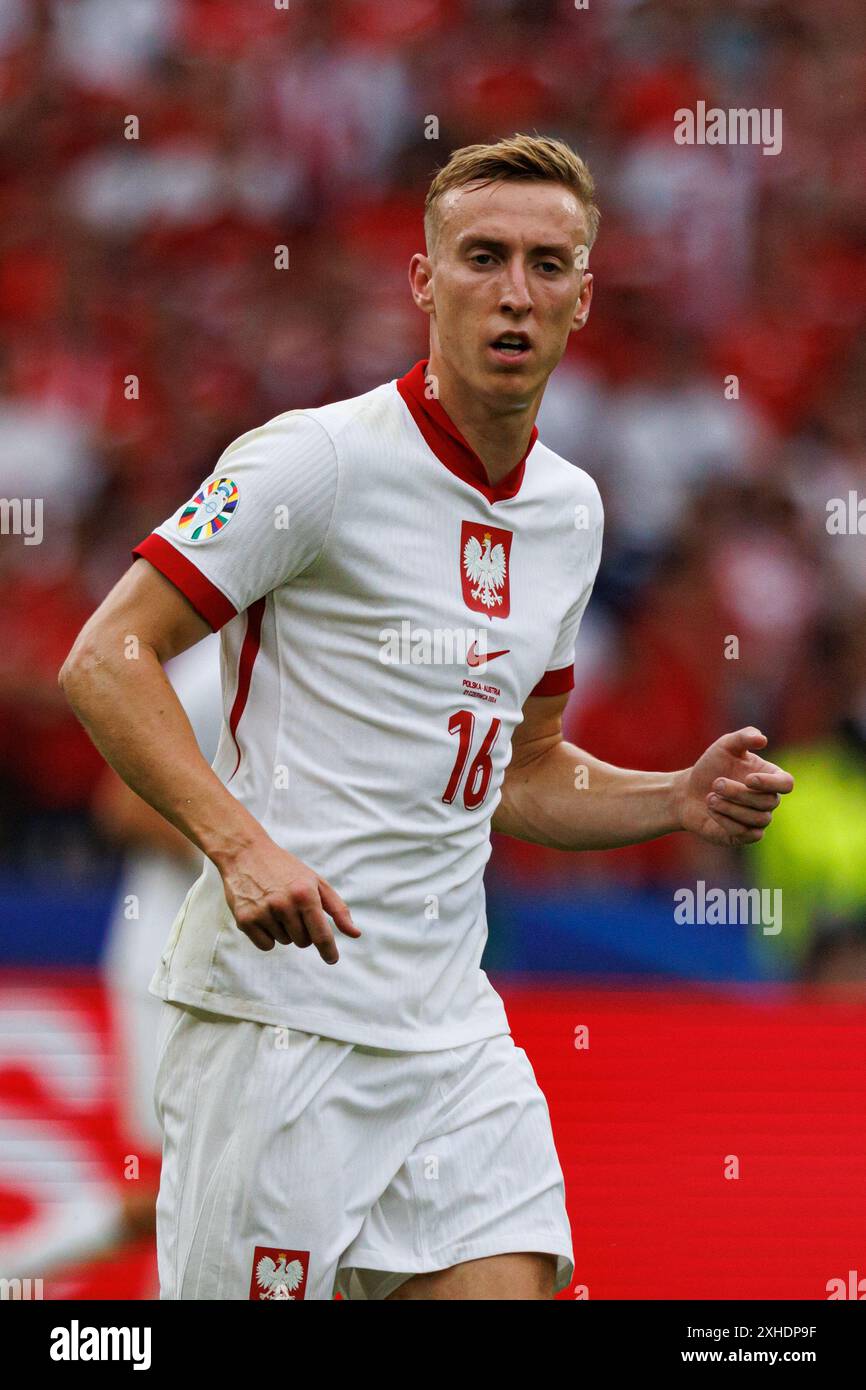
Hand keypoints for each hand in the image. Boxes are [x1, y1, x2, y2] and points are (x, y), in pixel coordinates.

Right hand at [218, 835, 359, 961]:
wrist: (245, 853)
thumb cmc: (285, 869)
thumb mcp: (315, 882)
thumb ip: (338, 909)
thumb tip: (355, 934)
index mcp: (305, 894)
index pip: (321, 935)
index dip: (328, 951)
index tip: (332, 959)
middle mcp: (284, 905)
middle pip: (303, 941)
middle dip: (303, 930)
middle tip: (293, 909)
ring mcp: (263, 913)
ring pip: (285, 942)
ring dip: (284, 930)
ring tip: (275, 905)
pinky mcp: (245, 920)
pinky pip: (266, 945)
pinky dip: (267, 936)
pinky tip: (263, 914)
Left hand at [676, 727, 793, 847]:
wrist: (687, 791)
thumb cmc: (710, 767)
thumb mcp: (724, 746)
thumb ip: (743, 737)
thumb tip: (762, 739)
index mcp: (769, 778)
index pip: (786, 784)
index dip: (771, 783)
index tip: (748, 779)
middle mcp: (768, 800)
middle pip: (768, 802)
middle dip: (739, 793)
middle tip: (715, 783)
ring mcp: (757, 820)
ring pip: (757, 819)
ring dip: (731, 807)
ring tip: (710, 798)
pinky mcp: (744, 836)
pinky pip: (746, 835)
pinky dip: (727, 822)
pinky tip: (712, 810)